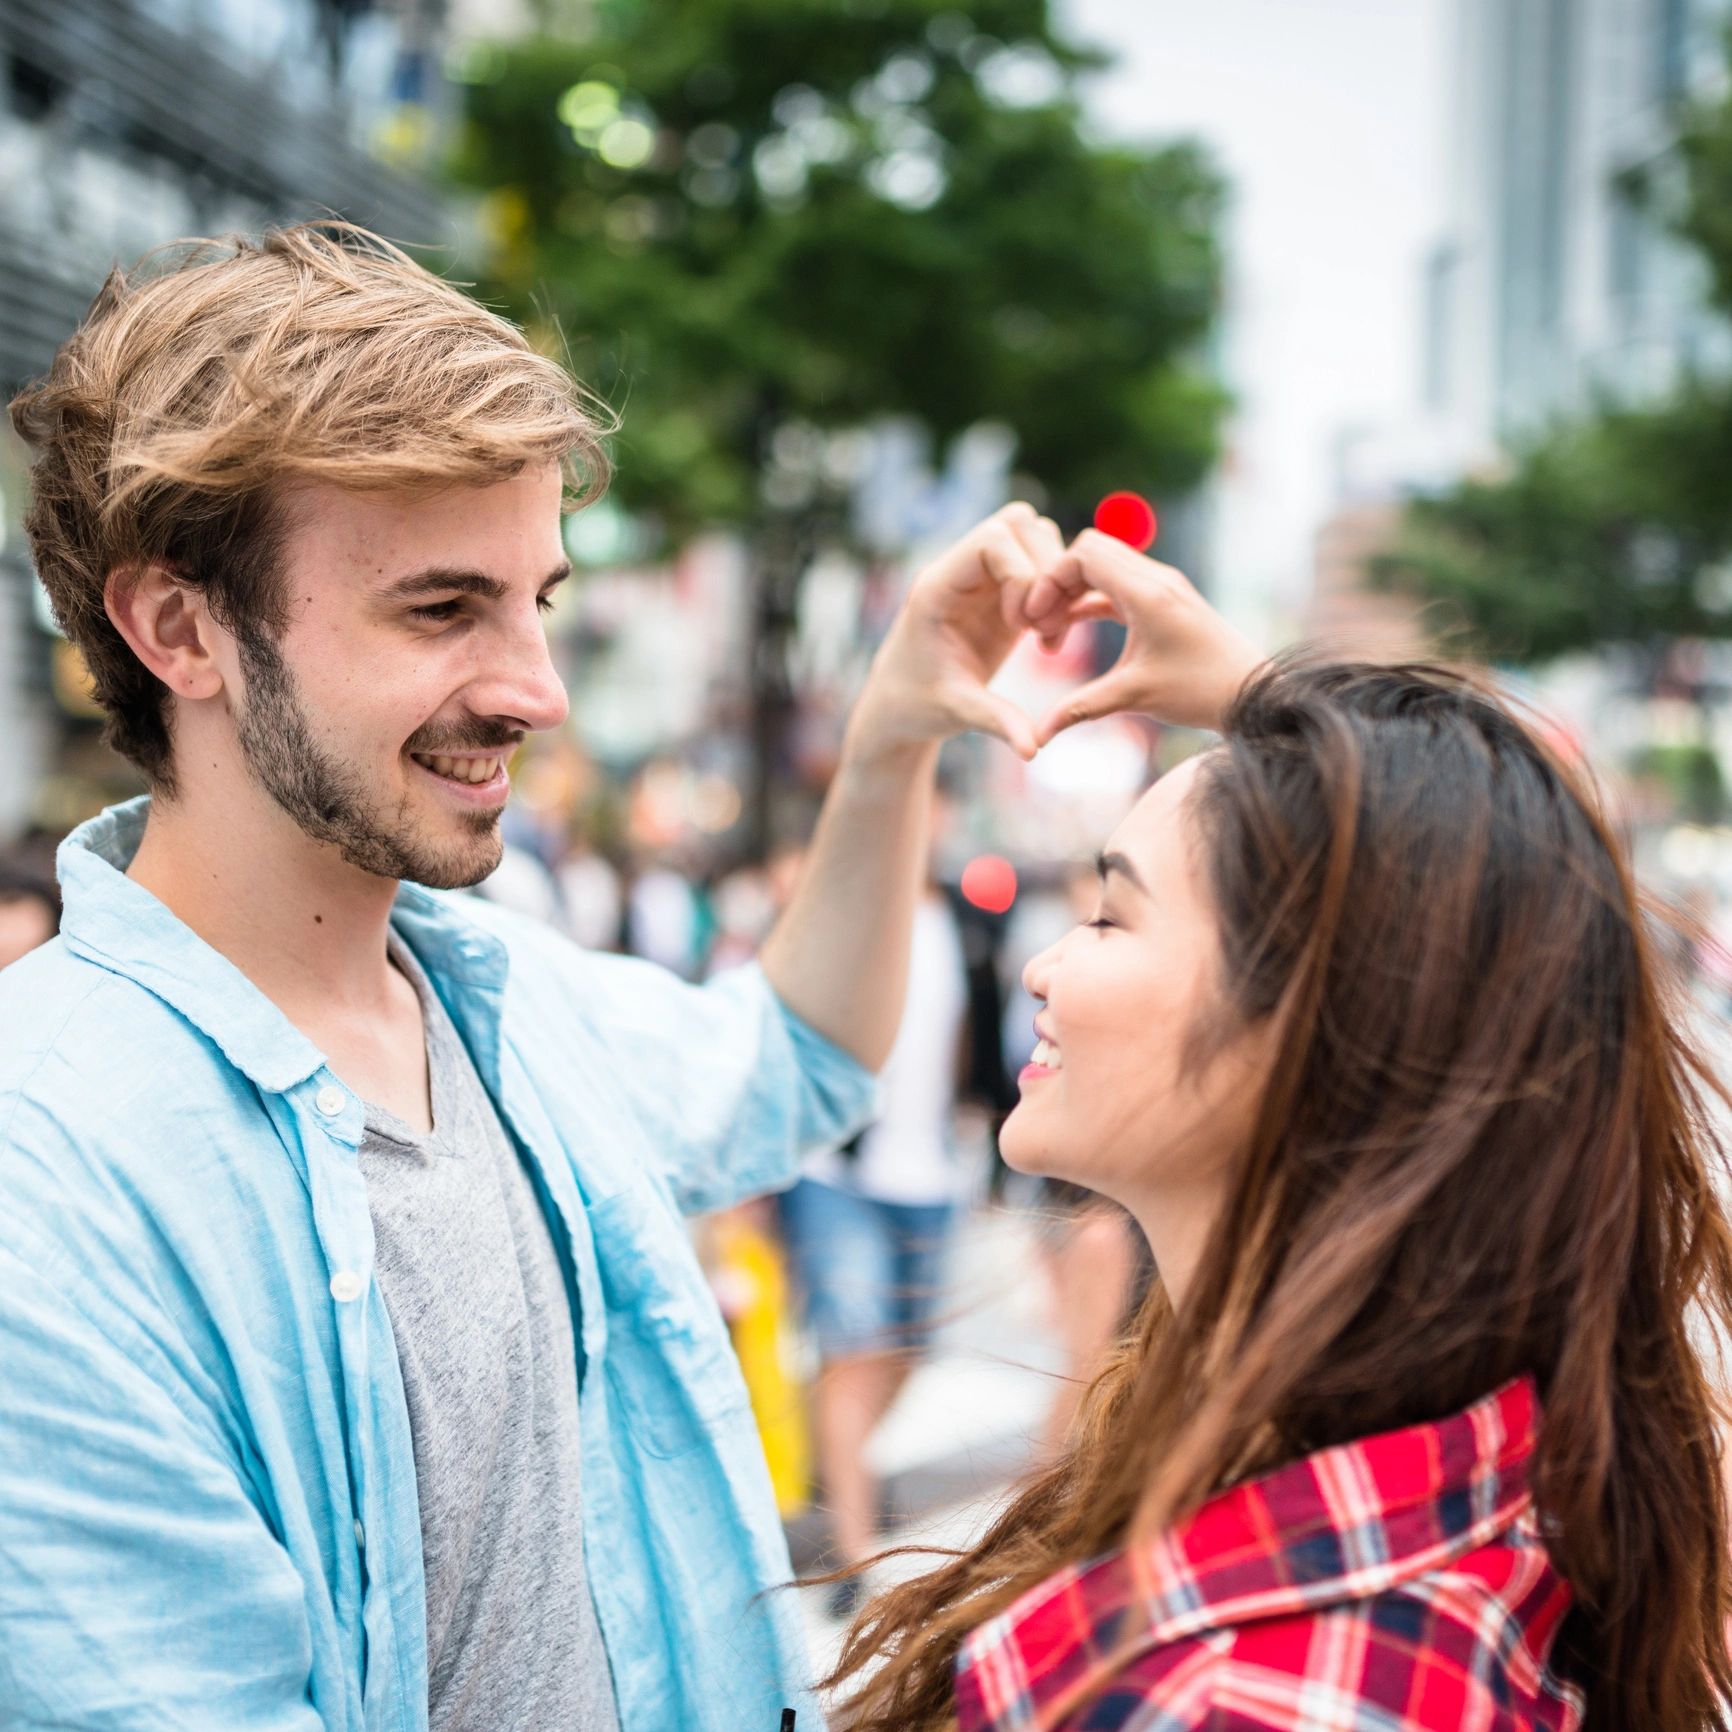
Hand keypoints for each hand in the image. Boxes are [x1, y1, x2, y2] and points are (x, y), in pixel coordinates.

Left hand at [848, 502, 1082, 763]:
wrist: (902, 707)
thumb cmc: (917, 706)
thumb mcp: (957, 712)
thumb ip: (997, 722)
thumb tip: (1033, 750)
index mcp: (939, 585)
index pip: (993, 538)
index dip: (1020, 573)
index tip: (1019, 625)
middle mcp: (960, 571)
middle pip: (1019, 524)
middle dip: (1045, 573)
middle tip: (1041, 631)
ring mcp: (982, 578)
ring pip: (1034, 537)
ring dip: (1054, 582)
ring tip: (1046, 636)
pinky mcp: (1000, 592)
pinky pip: (1039, 567)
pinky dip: (1055, 596)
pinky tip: (1047, 641)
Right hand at [1022, 529, 1267, 742]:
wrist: (1252, 694)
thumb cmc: (1199, 692)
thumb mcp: (1134, 697)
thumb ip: (1080, 708)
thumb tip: (1039, 736)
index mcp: (1146, 592)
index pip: (1084, 553)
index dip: (1050, 579)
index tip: (1033, 617)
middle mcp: (1156, 579)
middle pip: (1090, 551)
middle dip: (1057, 582)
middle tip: (1039, 623)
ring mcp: (1163, 587)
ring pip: (1103, 566)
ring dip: (1074, 591)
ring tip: (1052, 631)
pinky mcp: (1166, 601)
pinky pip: (1117, 585)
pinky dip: (1092, 599)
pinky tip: (1073, 627)